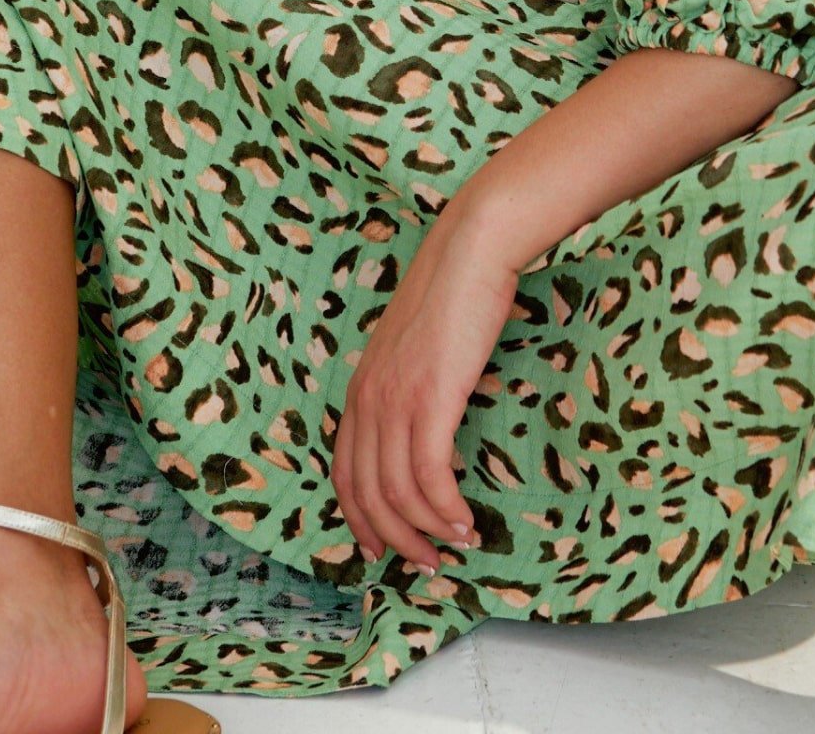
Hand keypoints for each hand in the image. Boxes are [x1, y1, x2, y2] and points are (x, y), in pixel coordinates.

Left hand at [331, 213, 518, 571]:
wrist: (470, 252)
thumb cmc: (452, 293)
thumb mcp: (413, 346)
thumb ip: (406, 384)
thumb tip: (423, 425)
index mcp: (360, 387)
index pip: (343, 473)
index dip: (358, 519)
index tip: (381, 548)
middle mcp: (369, 399)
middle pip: (366, 493)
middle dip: (394, 538)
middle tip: (425, 562)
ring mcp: (397, 399)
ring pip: (398, 493)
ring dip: (426, 531)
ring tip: (454, 546)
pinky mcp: (432, 398)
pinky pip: (431, 476)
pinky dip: (446, 509)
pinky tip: (466, 522)